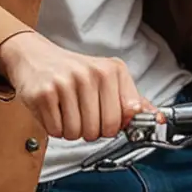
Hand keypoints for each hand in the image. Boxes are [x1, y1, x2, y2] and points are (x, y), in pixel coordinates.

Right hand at [0, 31, 158, 140]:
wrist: (34, 57)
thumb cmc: (72, 71)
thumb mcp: (107, 79)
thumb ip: (131, 100)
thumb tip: (156, 119)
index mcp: (111, 70)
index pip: (121, 119)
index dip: (112, 125)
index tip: (105, 118)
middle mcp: (90, 74)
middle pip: (99, 130)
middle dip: (90, 130)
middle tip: (82, 114)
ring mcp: (66, 83)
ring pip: (77, 133)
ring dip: (70, 130)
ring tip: (66, 110)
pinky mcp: (44, 94)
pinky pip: (56, 131)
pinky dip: (54, 127)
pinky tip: (53, 110)